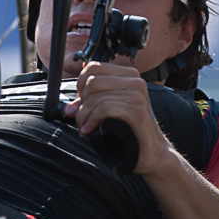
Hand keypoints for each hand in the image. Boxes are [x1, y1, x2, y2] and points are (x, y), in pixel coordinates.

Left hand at [62, 61, 173, 176]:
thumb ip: (90, 104)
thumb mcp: (109, 111)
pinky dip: (92, 120)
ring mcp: (138, 95)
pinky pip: (105, 108)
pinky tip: (89, 130)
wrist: (151, 151)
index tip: (79, 100)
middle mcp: (135, 81)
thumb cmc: (130, 131)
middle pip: (93, 81)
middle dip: (80, 103)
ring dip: (84, 115)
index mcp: (128, 75)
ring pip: (96, 97)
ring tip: (84, 128)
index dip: (80, 83)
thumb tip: (68, 109)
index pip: (94, 66)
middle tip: (81, 119)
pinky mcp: (137, 110)